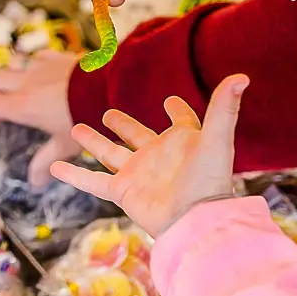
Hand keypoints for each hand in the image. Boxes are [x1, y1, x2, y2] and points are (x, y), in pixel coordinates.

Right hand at [0, 51, 80, 186]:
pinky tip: (38, 67)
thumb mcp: (64, 145)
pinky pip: (38, 56)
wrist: (110, 88)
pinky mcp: (58, 57)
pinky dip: (32, 63)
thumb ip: (47, 161)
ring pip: (14, 64)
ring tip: (9, 81)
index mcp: (21, 106)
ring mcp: (42, 67)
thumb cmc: (85, 118)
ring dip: (8, 73)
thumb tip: (35, 183)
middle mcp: (26, 83)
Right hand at [51, 75, 249, 236]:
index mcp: (183, 141)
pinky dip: (73, 174)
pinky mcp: (122, 190)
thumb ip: (225, 107)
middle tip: (110, 114)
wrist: (194, 219)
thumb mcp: (217, 137)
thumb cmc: (209, 180)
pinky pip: (92, 180)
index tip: (170, 101)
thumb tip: (242, 76)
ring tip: (75, 128)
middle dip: (123, 125)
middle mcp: (158, 156)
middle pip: (137, 135)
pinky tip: (54, 166)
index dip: (178, 110)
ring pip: (109, 153)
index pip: (181, 120)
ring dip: (93, 142)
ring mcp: (138, 173)